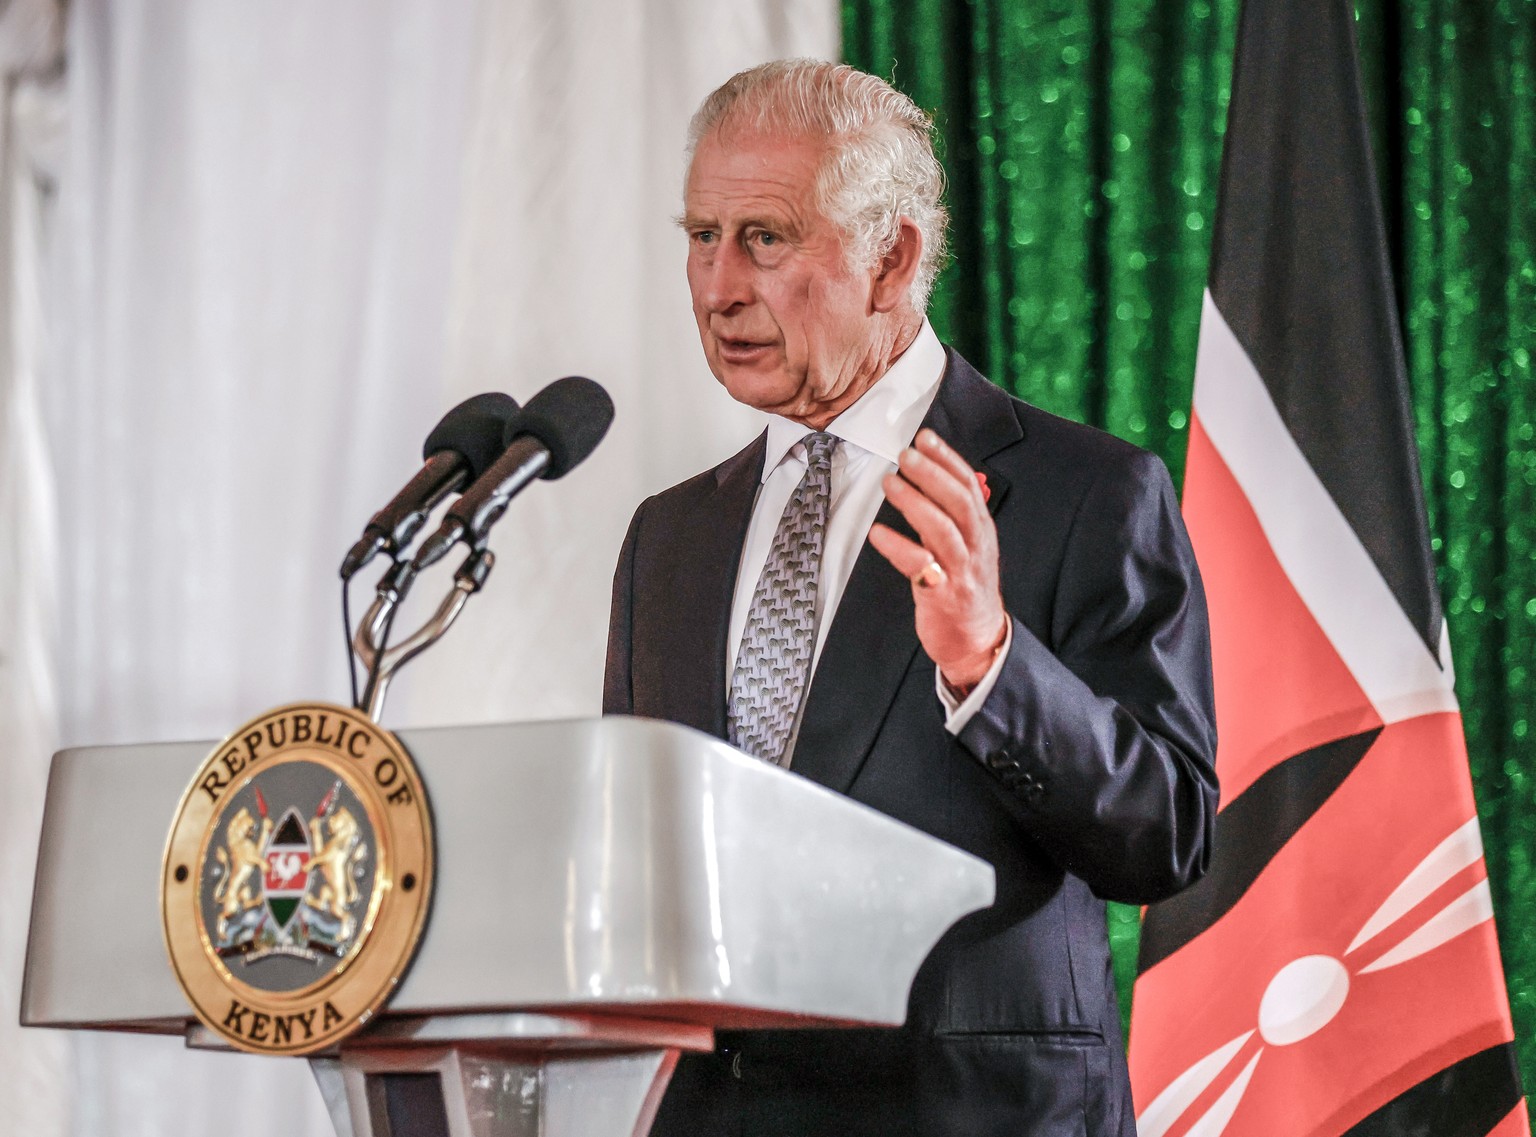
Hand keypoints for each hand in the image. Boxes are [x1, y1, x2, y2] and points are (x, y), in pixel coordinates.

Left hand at [869, 429, 1007, 690]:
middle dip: (932, 474)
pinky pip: (921, 568)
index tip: (925, 438)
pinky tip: (878, 533)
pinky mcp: (943, 596)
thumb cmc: (965, 589)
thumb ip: (954, 515)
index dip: (948, 458)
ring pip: (943, 530)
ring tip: (890, 483)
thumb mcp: (968, 546)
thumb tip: (932, 475)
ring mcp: (961, 571)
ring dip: (916, 503)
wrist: (978, 640)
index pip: (969, 485)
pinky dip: (899, 547)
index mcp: (981, 530)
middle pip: (958, 502)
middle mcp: (975, 546)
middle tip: (906, 455)